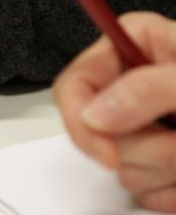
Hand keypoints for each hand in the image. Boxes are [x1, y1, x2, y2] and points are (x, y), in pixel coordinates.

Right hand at [53, 12, 175, 211]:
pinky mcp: (156, 162)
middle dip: (146, 150)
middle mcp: (132, 84)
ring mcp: (143, 127)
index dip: (83, 122)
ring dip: (168, 171)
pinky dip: (175, 192)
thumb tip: (95, 114)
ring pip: (122, 169)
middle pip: (96, 133)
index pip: (72, 85)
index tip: (110, 152)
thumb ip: (148, 88)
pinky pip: (144, 192)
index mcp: (135, 45)